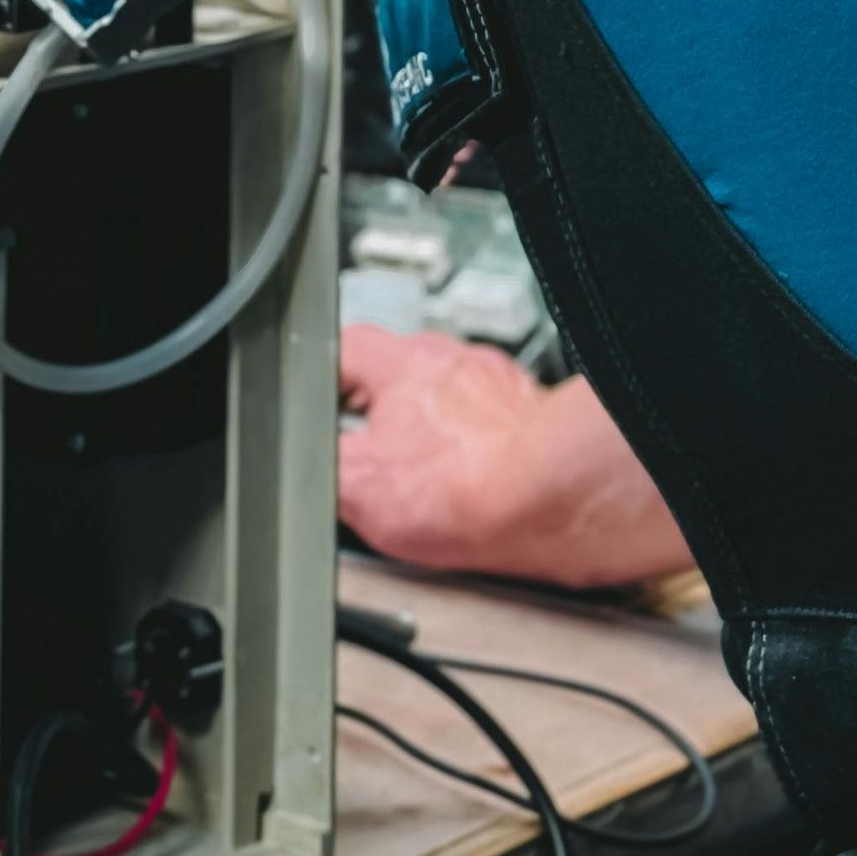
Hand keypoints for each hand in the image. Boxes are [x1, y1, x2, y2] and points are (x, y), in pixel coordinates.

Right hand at [339, 327, 694, 589]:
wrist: (557, 507)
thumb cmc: (471, 489)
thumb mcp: (352, 486)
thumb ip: (315, 464)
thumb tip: (299, 465)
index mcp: (401, 362)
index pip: (336, 349)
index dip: (314, 381)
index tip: (311, 406)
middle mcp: (454, 363)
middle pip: (393, 380)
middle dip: (377, 421)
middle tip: (368, 463)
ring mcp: (498, 393)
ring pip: (442, 412)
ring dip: (429, 445)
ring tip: (422, 494)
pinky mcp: (533, 426)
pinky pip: (486, 440)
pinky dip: (473, 466)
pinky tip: (466, 502)